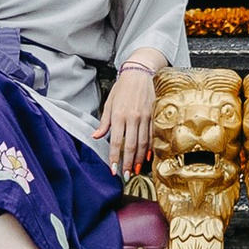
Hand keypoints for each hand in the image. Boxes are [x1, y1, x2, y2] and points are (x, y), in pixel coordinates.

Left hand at [97, 59, 158, 176]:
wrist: (139, 73)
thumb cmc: (121, 88)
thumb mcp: (109, 103)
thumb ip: (104, 122)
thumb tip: (96, 136)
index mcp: (118, 115)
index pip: (116, 142)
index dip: (114, 158)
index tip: (113, 170)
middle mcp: (132, 117)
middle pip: (130, 146)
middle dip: (128, 163)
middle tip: (126, 175)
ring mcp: (144, 117)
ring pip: (142, 143)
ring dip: (139, 159)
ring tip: (136, 170)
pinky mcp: (153, 115)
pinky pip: (151, 135)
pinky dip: (149, 148)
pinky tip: (147, 157)